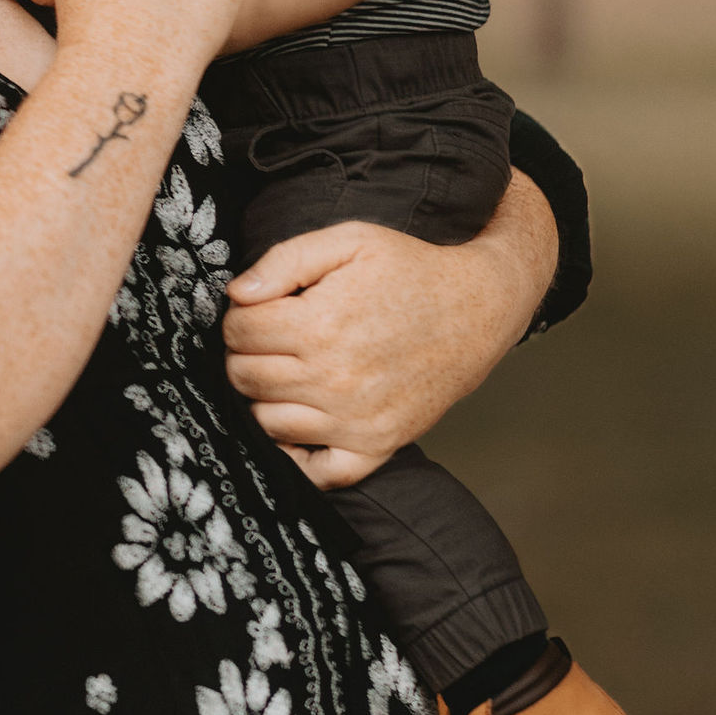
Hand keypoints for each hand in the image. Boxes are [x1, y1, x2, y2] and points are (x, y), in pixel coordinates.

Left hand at [221, 178, 559, 469]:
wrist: (478, 309)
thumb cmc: (412, 270)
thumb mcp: (351, 241)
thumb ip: (285, 260)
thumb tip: (236, 294)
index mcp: (320, 325)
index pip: (237, 331)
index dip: (240, 316)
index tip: (260, 310)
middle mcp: (333, 379)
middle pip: (243, 377)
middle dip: (246, 354)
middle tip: (273, 340)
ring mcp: (354, 420)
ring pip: (265, 422)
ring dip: (265, 398)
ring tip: (290, 372)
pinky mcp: (375, 446)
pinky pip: (315, 473)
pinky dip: (296, 457)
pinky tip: (297, 427)